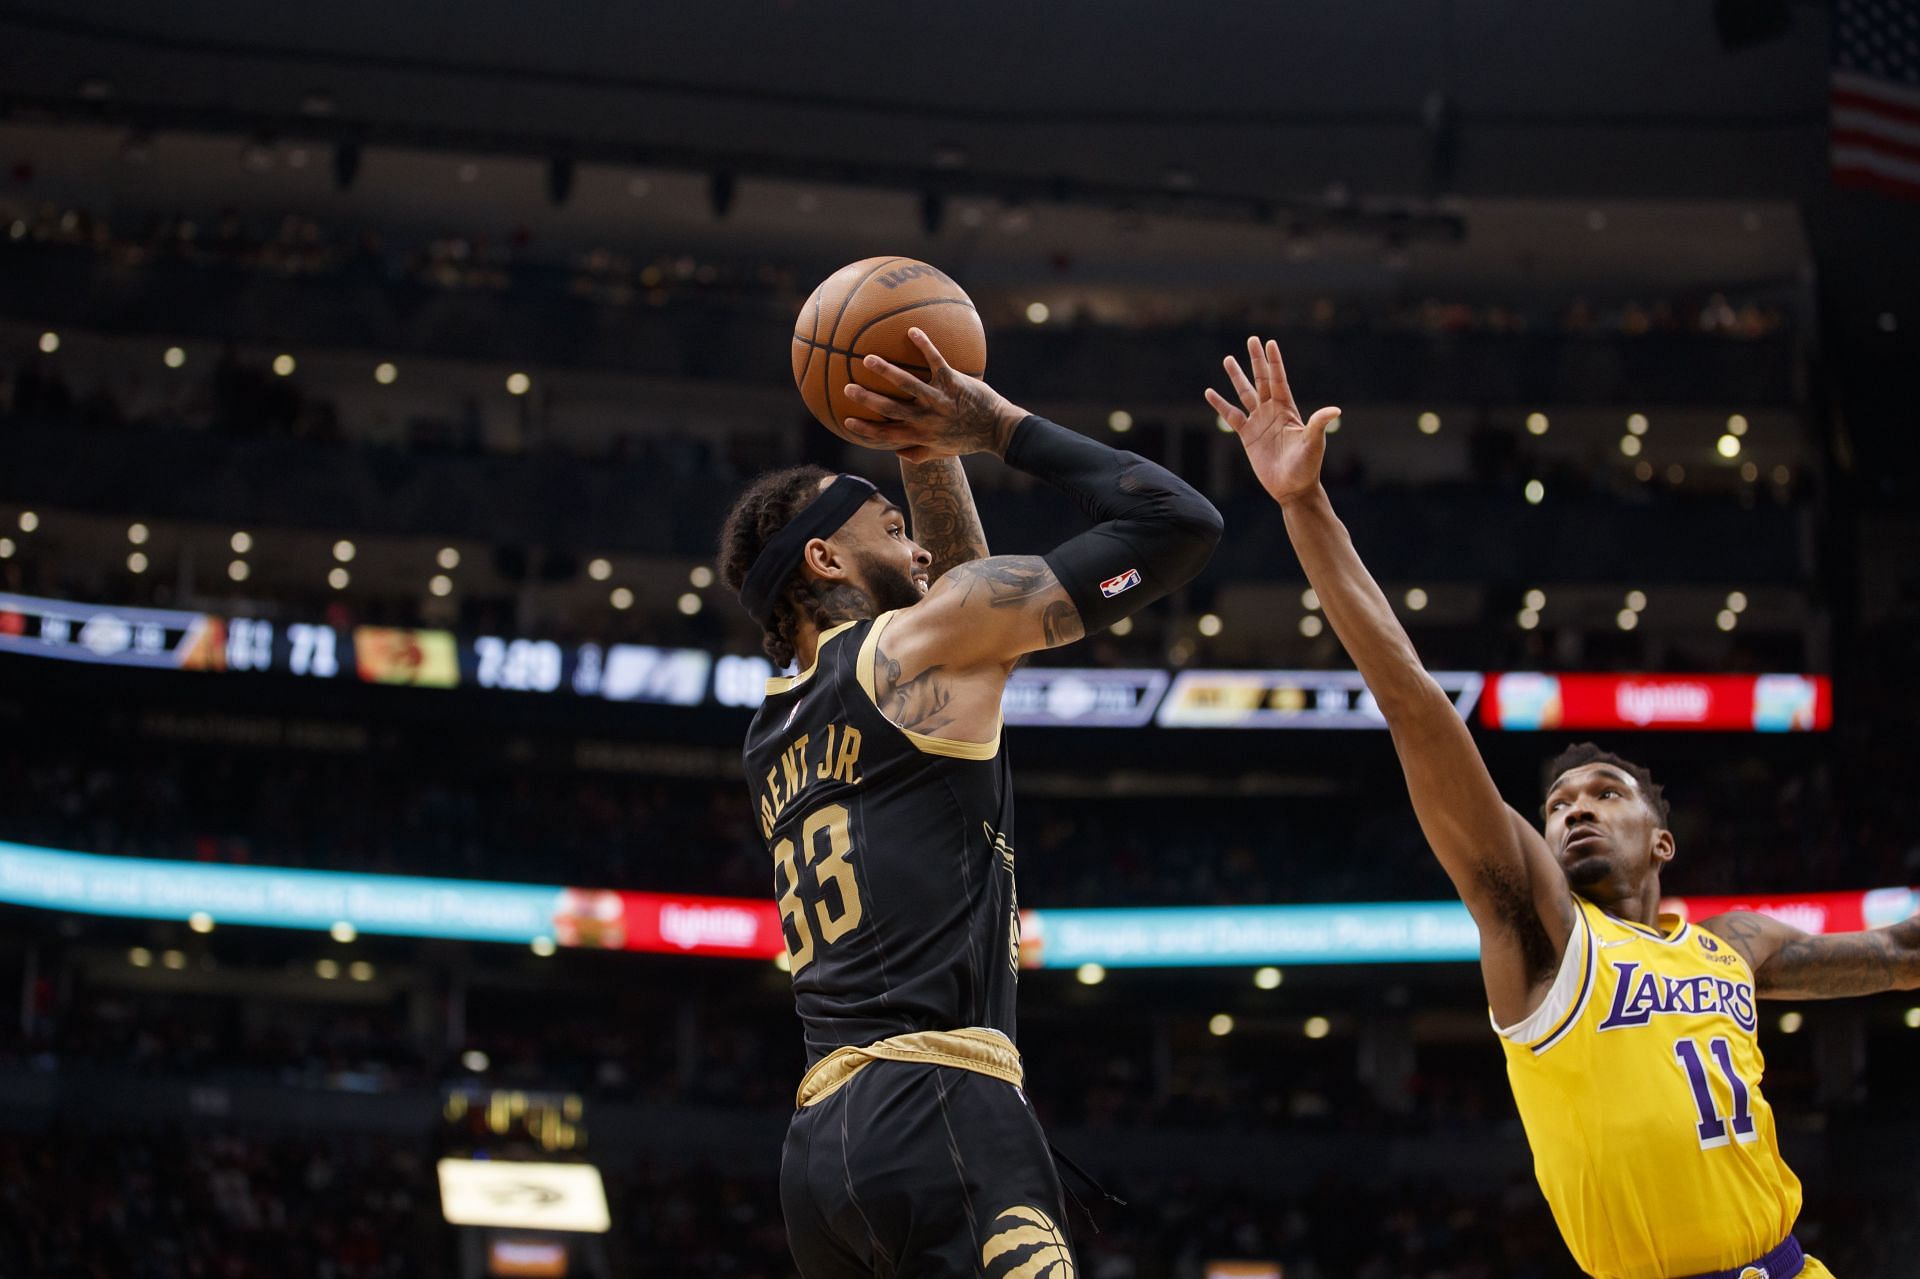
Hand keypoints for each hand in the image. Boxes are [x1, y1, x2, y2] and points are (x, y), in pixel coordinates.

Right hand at [840, 328, 1026, 461]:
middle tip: (847, 388)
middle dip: (867, 400)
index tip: (846, 420)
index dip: (865, 430)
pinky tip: (912, 331)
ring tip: (868, 359)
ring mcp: (939, 399)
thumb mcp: (943, 452)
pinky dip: (924, 345)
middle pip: (891, 409)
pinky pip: (936, 361)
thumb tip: (896, 453)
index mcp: (921, 434)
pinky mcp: (953, 381)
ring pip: (909, 385)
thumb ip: (919, 453)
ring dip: (887, 372)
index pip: (887, 434)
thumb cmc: (969, 439)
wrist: (998, 429)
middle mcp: (927, 418)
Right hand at [1205, 336, 1341, 507]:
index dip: (1274, 362)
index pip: (1279, 380)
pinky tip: (1210, 392)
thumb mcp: (1314, 443)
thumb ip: (1319, 424)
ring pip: (1245, 394)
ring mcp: (1259, 422)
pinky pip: (1231, 416)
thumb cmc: (1307, 466)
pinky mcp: (1247, 436)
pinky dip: (1220, 405)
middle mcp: (1272, 412)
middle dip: (1256, 361)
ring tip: (1228, 359)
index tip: (1270, 343)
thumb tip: (1335, 410)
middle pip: (1262, 380)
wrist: (1292, 488)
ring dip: (1237, 377)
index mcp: (1288, 410)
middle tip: (1252, 339)